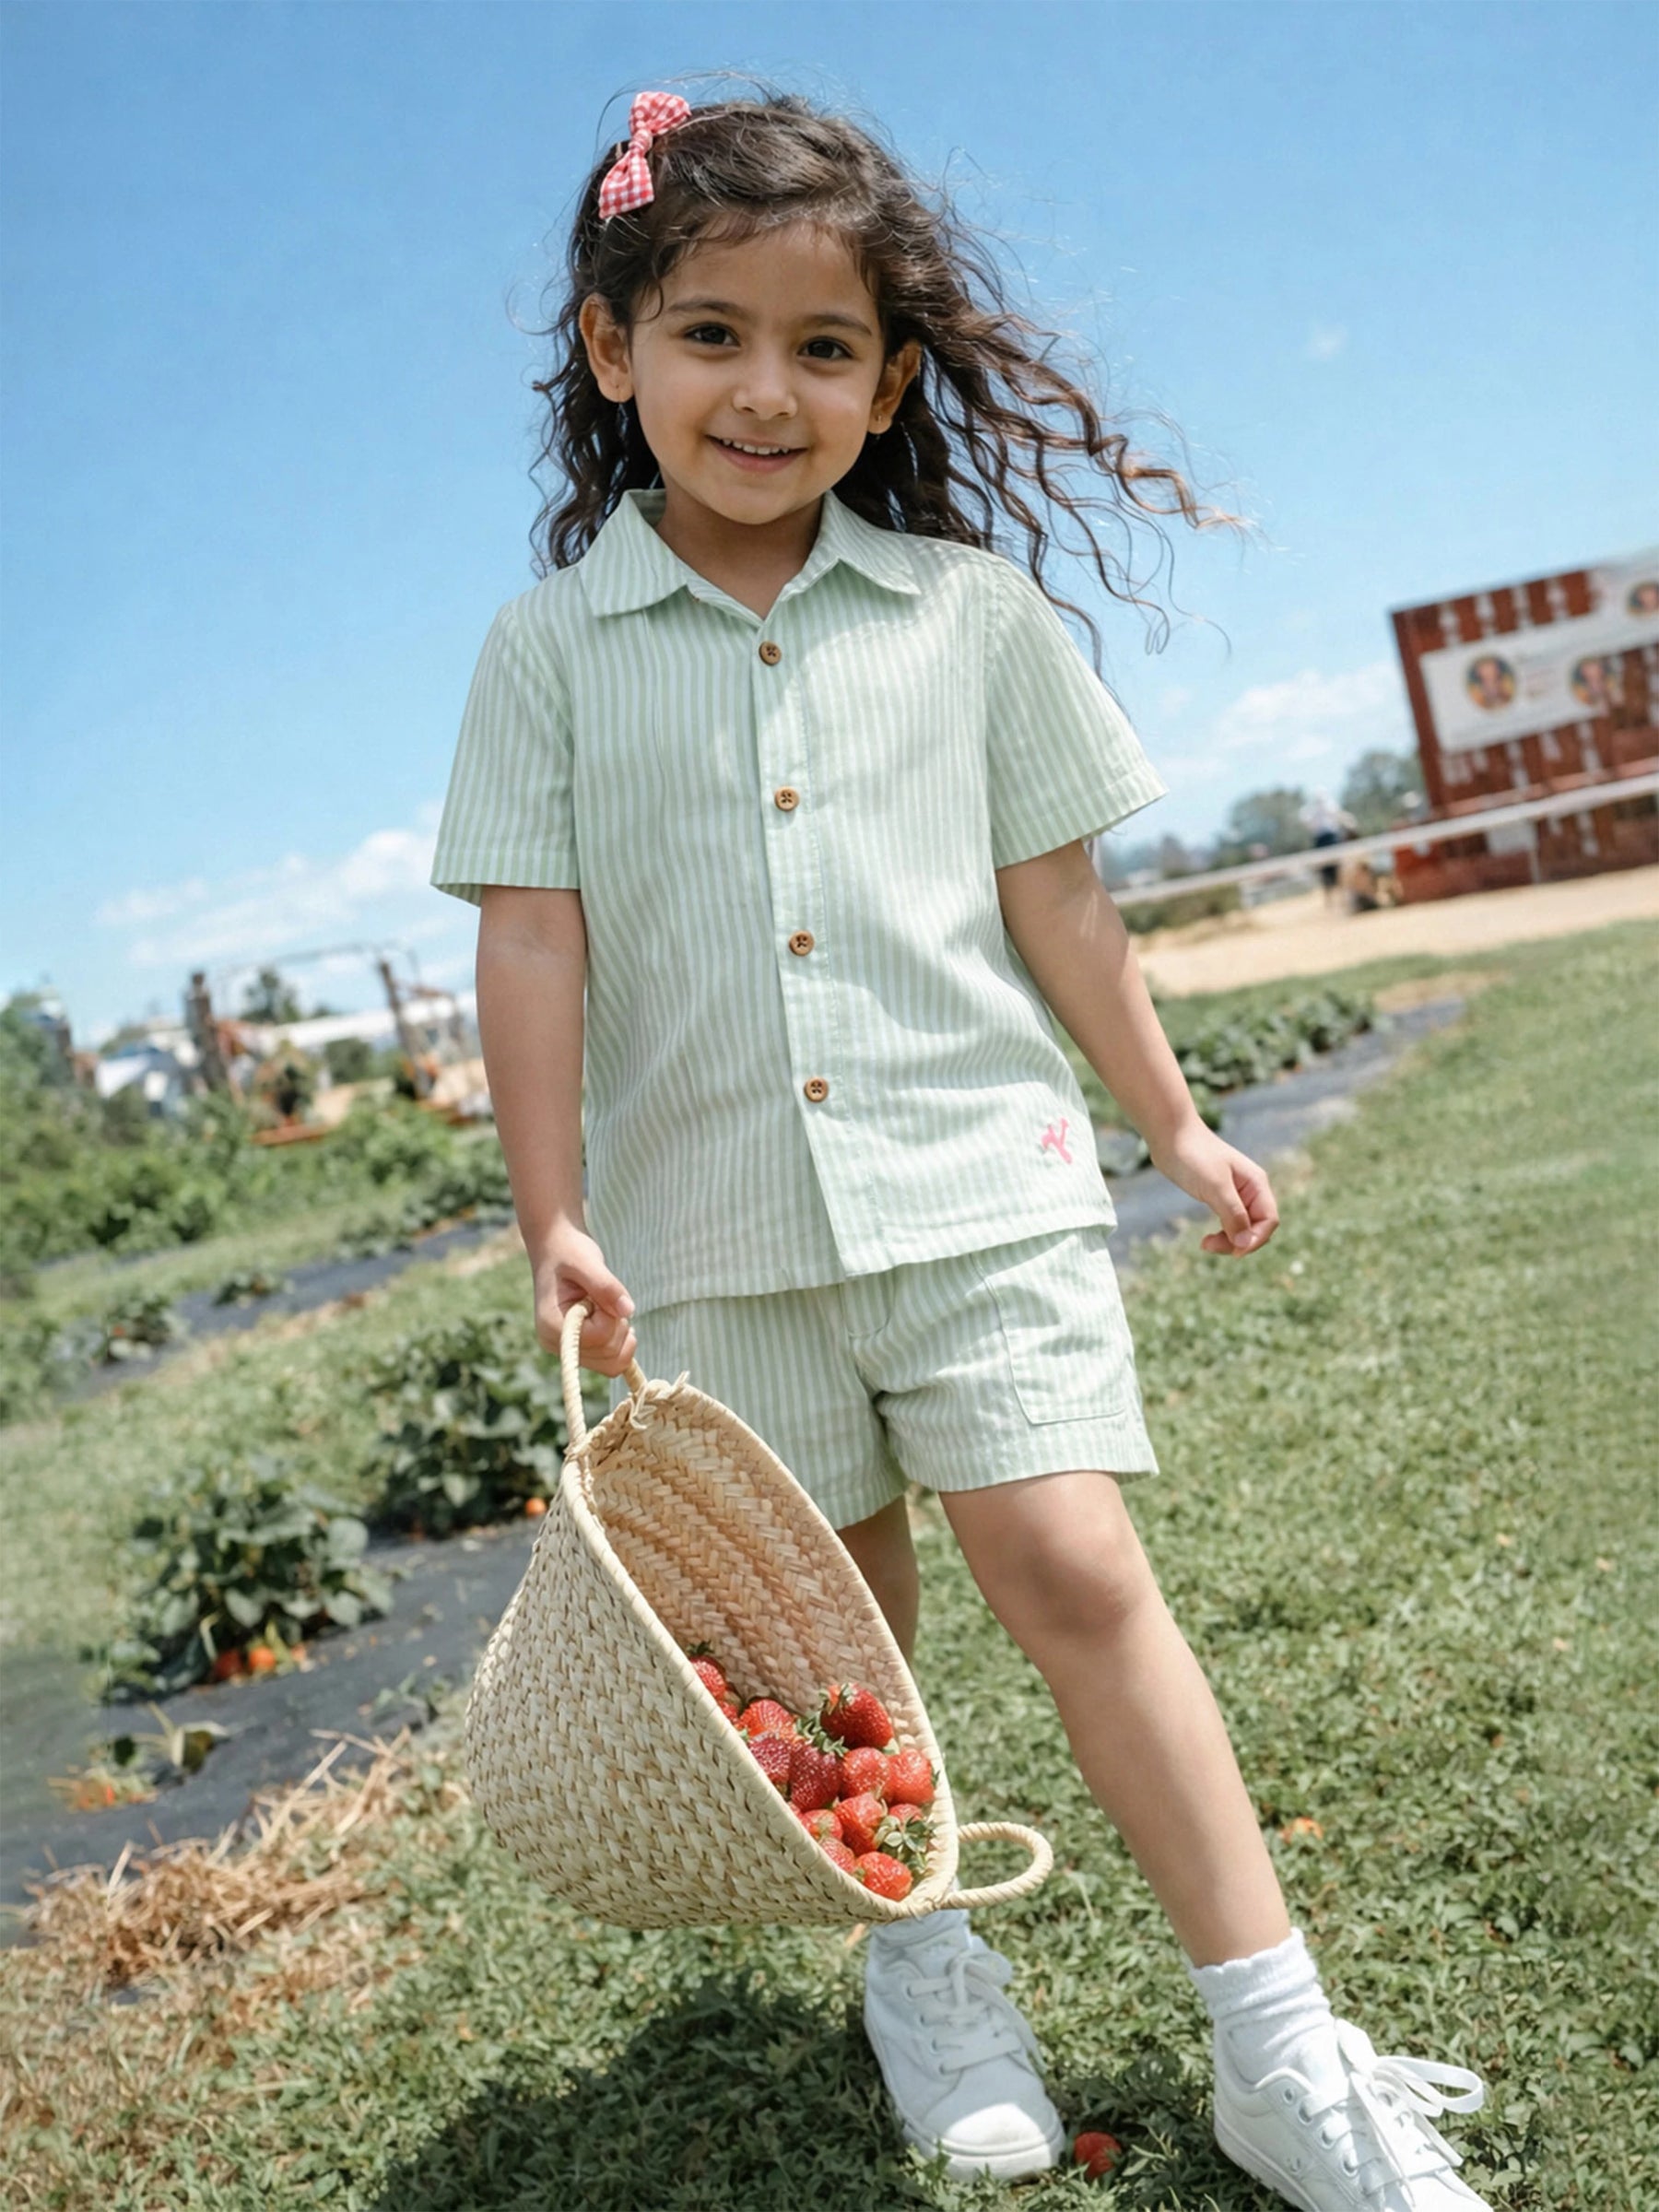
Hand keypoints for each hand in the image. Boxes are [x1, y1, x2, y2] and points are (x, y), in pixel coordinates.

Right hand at [530, 1225, 637, 1374]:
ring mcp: (569, 1350)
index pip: (598, 1338)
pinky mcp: (581, 1349)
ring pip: (613, 1363)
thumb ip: (606, 1286)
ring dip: (621, 1333)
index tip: (600, 1293)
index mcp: (551, 1325)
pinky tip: (613, 1317)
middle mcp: (557, 1344)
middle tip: (605, 1297)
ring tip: (605, 1306)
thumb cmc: (569, 1251)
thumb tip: (628, 1311)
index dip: (611, 1316)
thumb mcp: (586, 1260)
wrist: (556, 1249)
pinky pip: (611, 1361)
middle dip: (618, 1325)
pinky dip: (621, 1341)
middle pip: (609, 1355)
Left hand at [1149, 1119, 1278, 1255]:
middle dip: (1239, 1242)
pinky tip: (1207, 1239)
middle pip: (1256, 1227)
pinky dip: (1221, 1233)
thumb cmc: (1193, 1155)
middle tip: (1210, 1246)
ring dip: (1228, 1240)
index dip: (1255, 1239)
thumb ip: (1233, 1214)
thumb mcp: (1215, 1186)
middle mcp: (1250, 1190)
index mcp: (1256, 1184)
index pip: (1269, 1220)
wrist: (1170, 1136)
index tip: (1234, 1252)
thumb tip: (1244, 1244)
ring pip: (1242, 1228)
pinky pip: (1229, 1223)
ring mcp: (1235, 1194)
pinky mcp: (1219, 1197)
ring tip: (1206, 1244)